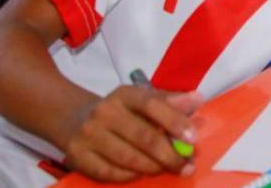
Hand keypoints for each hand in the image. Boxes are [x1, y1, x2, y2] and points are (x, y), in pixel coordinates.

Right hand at [58, 86, 201, 182]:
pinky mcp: (77, 156)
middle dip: (170, 154)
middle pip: (143, 136)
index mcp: (124, 94)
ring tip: (170, 170)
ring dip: (154, 167)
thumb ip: (170, 101)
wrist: (73, 120)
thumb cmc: (120, 112)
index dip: (174, 121)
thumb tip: (197, 100)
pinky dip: (131, 176)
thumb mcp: (142, 100)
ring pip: (128, 158)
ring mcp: (88, 135)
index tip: (193, 138)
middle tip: (187, 166)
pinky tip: (142, 174)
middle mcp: (104, 112)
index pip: (151, 104)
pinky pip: (110, 173)